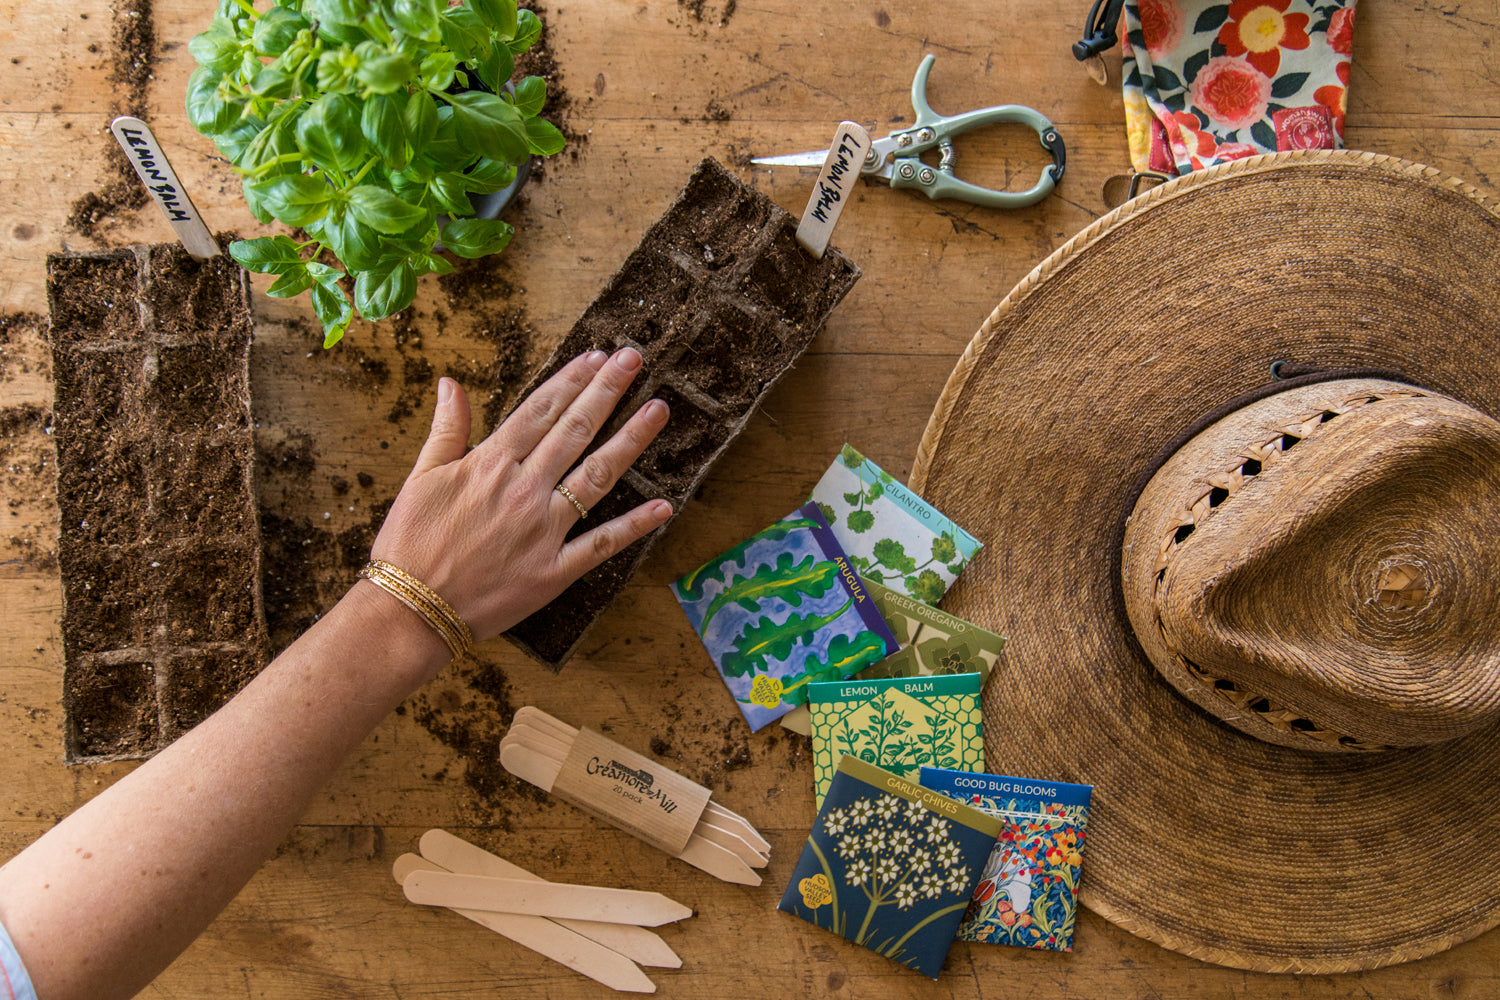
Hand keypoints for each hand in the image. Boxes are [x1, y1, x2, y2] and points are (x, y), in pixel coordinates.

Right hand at [367, 347, 670, 656]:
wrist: (410, 611)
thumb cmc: (410, 544)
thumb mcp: (419, 478)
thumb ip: (446, 429)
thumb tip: (451, 383)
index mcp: (491, 465)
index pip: (541, 410)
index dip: (571, 380)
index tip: (597, 356)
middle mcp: (524, 491)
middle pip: (574, 431)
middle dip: (607, 391)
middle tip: (633, 359)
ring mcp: (544, 530)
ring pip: (596, 476)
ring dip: (630, 441)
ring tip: (658, 410)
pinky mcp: (555, 571)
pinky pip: (602, 544)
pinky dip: (634, 526)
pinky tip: (663, 506)